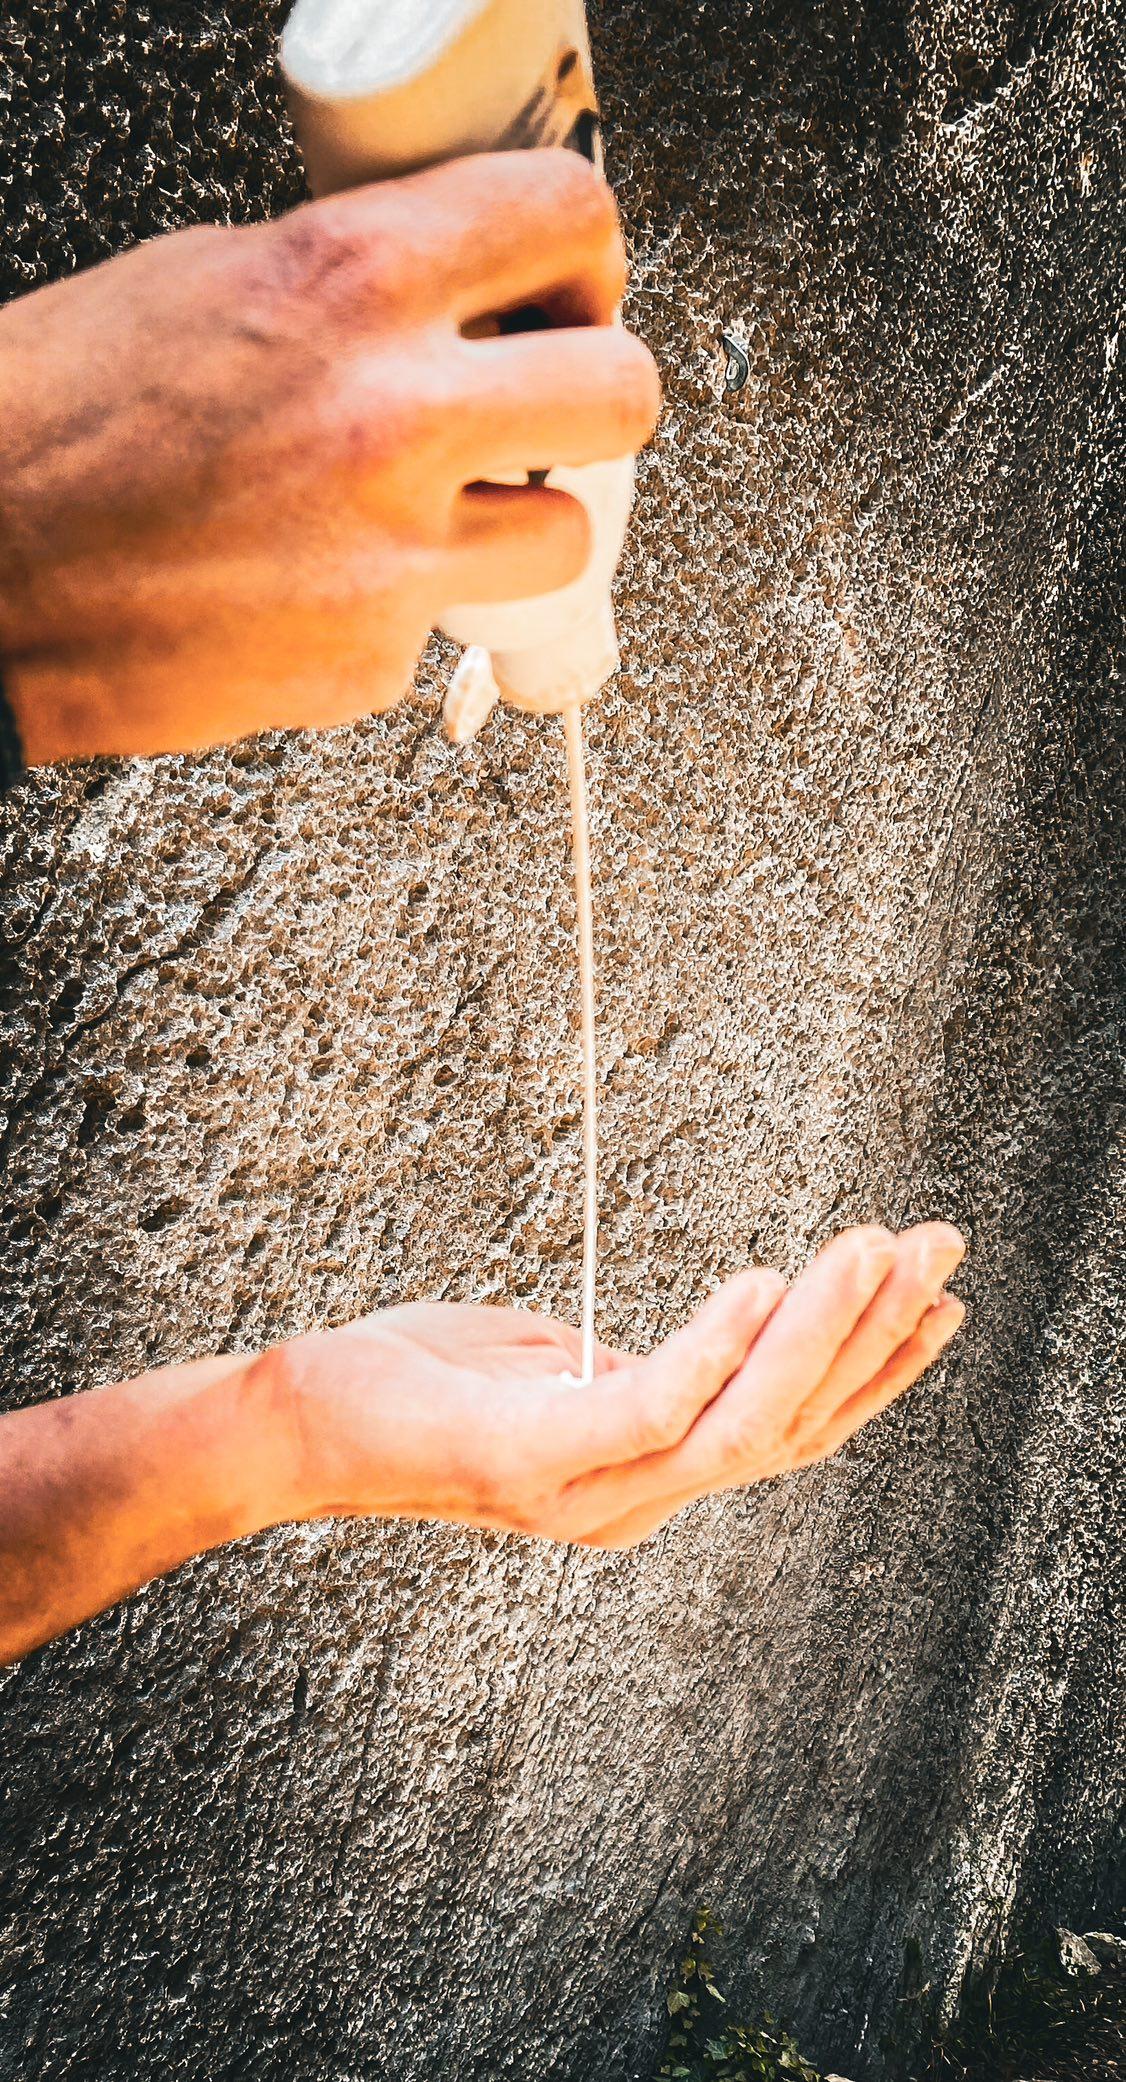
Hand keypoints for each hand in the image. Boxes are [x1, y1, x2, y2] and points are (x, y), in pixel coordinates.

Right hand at [0, 150, 658, 762]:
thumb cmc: (49, 427)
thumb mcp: (200, 282)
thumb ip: (348, 281)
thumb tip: (442, 292)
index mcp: (347, 283)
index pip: (566, 219)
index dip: (582, 257)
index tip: (567, 291)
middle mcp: (390, 418)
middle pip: (626, 392)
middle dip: (592, 399)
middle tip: (545, 411)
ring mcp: (389, 556)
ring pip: (569, 536)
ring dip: (518, 522)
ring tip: (436, 514)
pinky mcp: (369, 662)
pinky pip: (444, 623)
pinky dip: (399, 606)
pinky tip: (319, 581)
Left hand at [277, 1221, 965, 1547]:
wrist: (295, 1424)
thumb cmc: (416, 1383)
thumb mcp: (548, 1367)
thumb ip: (632, 1366)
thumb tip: (715, 1327)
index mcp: (644, 1478)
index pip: (788, 1432)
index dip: (872, 1372)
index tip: (938, 1300)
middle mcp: (634, 1503)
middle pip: (790, 1428)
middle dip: (876, 1338)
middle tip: (937, 1247)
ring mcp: (587, 1492)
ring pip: (742, 1421)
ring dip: (821, 1329)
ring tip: (873, 1247)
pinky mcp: (534, 1459)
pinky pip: (652, 1406)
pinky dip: (716, 1343)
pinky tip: (761, 1278)